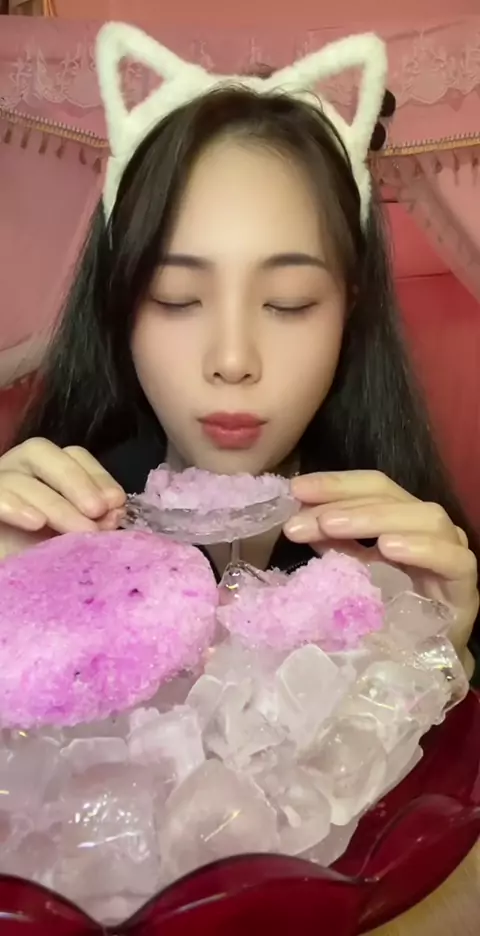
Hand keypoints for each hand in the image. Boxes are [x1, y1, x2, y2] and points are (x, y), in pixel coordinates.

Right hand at [0, 438, 125, 560]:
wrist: (15, 586)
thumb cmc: (44, 564)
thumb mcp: (73, 541)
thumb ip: (94, 522)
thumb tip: (115, 511)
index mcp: (44, 474)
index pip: (72, 456)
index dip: (97, 475)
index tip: (117, 503)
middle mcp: (16, 472)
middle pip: (41, 454)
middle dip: (75, 481)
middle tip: (98, 512)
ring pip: (16, 478)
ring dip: (53, 503)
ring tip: (79, 530)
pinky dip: (11, 505)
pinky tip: (34, 522)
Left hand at [284, 470, 478, 669]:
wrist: (425, 663)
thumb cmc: (388, 613)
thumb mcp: (354, 572)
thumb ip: (333, 544)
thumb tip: (298, 522)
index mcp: (401, 518)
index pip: (372, 486)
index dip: (335, 484)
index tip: (296, 489)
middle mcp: (429, 527)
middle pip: (392, 496)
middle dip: (343, 504)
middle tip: (305, 519)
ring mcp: (452, 552)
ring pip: (425, 518)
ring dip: (374, 518)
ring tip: (333, 526)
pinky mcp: (465, 586)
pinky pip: (453, 560)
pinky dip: (421, 548)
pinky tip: (389, 547)